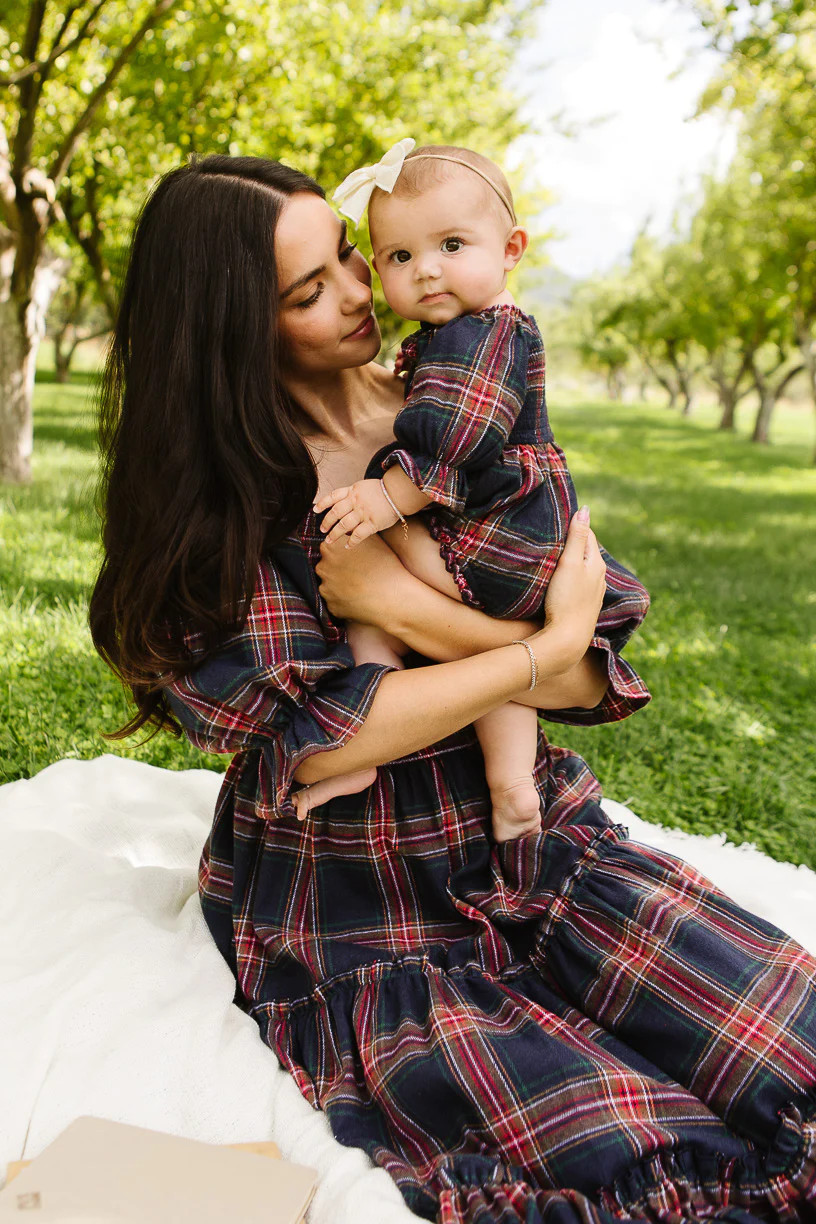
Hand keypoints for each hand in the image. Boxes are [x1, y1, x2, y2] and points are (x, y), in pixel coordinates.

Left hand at [314, 478, 398, 547]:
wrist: (398, 492)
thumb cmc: (382, 491)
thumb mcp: (363, 487)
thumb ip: (352, 495)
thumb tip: (340, 508)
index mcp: (352, 491)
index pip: (333, 496)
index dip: (322, 503)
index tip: (315, 510)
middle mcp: (355, 501)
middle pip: (335, 512)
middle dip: (326, 522)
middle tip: (322, 530)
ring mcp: (363, 512)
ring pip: (344, 525)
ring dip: (335, 534)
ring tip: (329, 540)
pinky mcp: (372, 523)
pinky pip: (358, 534)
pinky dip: (351, 541)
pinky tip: (347, 546)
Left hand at [315, 531, 409, 624]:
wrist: (394, 597)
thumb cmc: (385, 567)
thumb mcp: (371, 542)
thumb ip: (353, 535)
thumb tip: (347, 533)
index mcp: (330, 549)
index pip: (328, 549)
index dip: (341, 554)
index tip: (351, 560)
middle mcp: (323, 567)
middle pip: (326, 567)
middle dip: (338, 570)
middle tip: (357, 574)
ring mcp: (325, 588)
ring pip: (330, 585)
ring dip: (340, 586)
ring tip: (360, 587)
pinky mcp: (331, 606)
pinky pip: (335, 602)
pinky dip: (344, 601)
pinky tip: (359, 599)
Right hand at [534, 507, 605, 669]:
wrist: (567, 638)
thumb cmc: (566, 599)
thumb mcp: (569, 563)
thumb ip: (577, 537)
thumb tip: (585, 510)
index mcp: (597, 563)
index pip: (588, 534)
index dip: (575, 524)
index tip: (560, 517)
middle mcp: (600, 576)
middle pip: (587, 550)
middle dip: (574, 541)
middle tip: (555, 532)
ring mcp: (594, 592)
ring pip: (584, 567)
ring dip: (573, 558)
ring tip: (557, 552)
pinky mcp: (585, 604)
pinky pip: (580, 581)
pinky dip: (572, 574)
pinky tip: (562, 578)